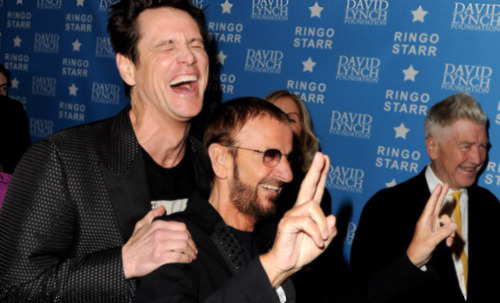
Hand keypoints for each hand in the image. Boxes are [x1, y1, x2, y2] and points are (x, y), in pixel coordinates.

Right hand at [122, 207, 197, 278]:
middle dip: (191, 243)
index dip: (189, 234)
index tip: (190, 239)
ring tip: (192, 255)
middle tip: (193, 249)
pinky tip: (187, 259)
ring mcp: (160, 245)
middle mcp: (160, 233)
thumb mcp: (141, 225)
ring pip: (183, 245)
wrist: (126, 259)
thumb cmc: (134, 244)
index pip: (181, 226)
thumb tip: (162, 208)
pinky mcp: (160, 257)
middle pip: (185, 236)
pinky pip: (178, 256)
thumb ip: (152, 215)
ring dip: (190, 251)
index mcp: (158, 225)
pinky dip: (186, 258)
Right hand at [260, 153, 336, 286]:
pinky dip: (316, 233)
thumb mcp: (323, 242)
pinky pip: (306, 222)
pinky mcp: (286, 223)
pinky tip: (317, 242)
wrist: (287, 264)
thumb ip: (329, 230)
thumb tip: (332, 217)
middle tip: (322, 155)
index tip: (326, 158)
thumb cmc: (302, 251)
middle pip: (308, 185)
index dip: (321, 174)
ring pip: (312, 207)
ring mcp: (292, 215)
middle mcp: (299, 209)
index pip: (316, 189)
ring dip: (321, 225)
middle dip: (316, 170)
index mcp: (308, 211)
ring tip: (322, 239)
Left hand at [406, 183, 456, 267]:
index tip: (439, 185)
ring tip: (448, 241)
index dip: (435, 194)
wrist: (417, 257)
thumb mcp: (432, 240)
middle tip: (446, 184)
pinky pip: (447, 230)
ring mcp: (433, 225)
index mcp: (425, 220)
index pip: (431, 204)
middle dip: (442, 196)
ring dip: (450, 232)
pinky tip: (447, 244)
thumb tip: (454, 224)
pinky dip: (449, 237)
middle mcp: (429, 220)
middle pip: (438, 205)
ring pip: (446, 222)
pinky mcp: (436, 231)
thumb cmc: (420, 248)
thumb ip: (443, 232)